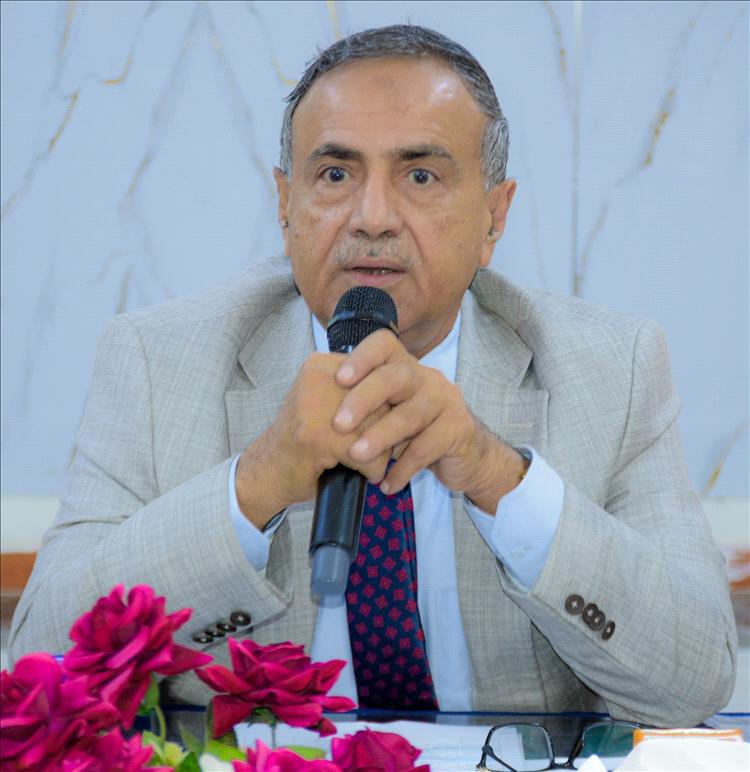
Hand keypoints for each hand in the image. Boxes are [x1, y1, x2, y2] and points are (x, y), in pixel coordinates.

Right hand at [235, 352, 390, 528]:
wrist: (267, 473)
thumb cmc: (305, 442)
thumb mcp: (327, 404)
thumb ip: (360, 391)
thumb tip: (410, 394)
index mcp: (322, 364)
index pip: (381, 374)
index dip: (385, 405)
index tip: (375, 422)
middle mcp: (319, 377)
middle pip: (383, 401)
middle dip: (384, 429)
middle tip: (367, 445)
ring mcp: (316, 406)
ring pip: (380, 427)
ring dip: (379, 452)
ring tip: (360, 459)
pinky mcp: (319, 437)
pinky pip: (369, 454)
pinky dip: (371, 470)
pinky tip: (358, 472)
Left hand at [332, 329, 527, 512]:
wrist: (466, 456)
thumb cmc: (416, 433)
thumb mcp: (389, 413)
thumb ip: (363, 406)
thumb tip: (315, 410)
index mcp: (405, 367)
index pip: (384, 345)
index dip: (361, 358)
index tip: (338, 378)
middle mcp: (426, 378)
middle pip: (394, 377)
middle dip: (363, 399)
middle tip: (338, 424)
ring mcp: (445, 401)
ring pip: (410, 416)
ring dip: (379, 437)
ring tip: (356, 456)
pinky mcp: (459, 429)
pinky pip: (426, 448)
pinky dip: (403, 469)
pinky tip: (386, 484)